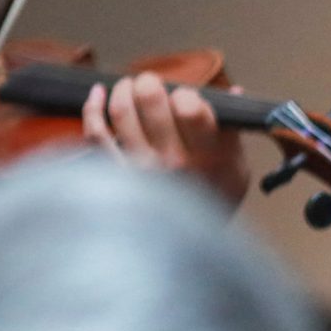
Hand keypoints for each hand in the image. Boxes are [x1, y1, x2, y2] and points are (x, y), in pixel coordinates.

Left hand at [81, 71, 250, 206]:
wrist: (186, 247)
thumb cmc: (213, 202)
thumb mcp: (238, 169)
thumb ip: (231, 131)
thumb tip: (232, 92)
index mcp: (207, 157)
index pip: (189, 105)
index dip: (185, 93)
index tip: (185, 100)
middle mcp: (172, 161)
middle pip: (151, 98)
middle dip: (150, 82)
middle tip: (151, 84)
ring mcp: (140, 168)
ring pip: (121, 110)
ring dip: (123, 89)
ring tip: (129, 86)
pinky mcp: (115, 175)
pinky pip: (96, 134)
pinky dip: (92, 108)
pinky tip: (98, 94)